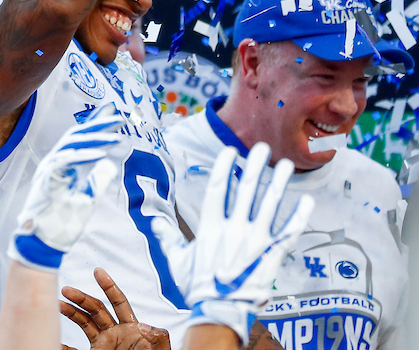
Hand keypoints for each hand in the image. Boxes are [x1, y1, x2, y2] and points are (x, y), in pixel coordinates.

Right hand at [10, 105, 123, 271]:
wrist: (43, 244)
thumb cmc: (62, 223)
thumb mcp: (87, 197)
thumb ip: (97, 179)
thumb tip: (109, 163)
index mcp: (62, 166)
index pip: (80, 141)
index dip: (98, 128)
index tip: (116, 118)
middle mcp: (53, 163)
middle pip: (76, 136)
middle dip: (98, 125)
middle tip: (119, 117)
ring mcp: (48, 170)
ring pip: (71, 145)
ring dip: (95, 139)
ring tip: (116, 136)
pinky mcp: (47, 180)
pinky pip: (65, 161)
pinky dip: (83, 155)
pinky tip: (101, 153)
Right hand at [61, 268, 170, 349]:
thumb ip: (158, 339)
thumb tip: (143, 326)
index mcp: (132, 329)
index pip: (119, 302)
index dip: (109, 286)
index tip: (98, 271)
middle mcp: (115, 333)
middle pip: (96, 309)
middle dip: (81, 297)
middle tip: (66, 290)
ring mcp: (104, 345)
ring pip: (84, 323)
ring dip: (71, 313)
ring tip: (58, 305)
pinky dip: (64, 345)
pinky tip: (55, 339)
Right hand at [152, 143, 311, 344]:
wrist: (219, 310)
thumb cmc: (196, 286)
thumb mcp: (174, 259)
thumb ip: (166, 235)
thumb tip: (152, 218)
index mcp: (211, 227)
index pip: (218, 189)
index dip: (224, 168)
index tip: (230, 151)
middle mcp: (234, 228)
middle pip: (247, 190)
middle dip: (255, 166)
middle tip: (263, 148)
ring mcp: (256, 241)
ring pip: (270, 205)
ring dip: (278, 183)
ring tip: (286, 165)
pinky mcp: (273, 255)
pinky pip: (289, 232)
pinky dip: (299, 216)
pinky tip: (307, 200)